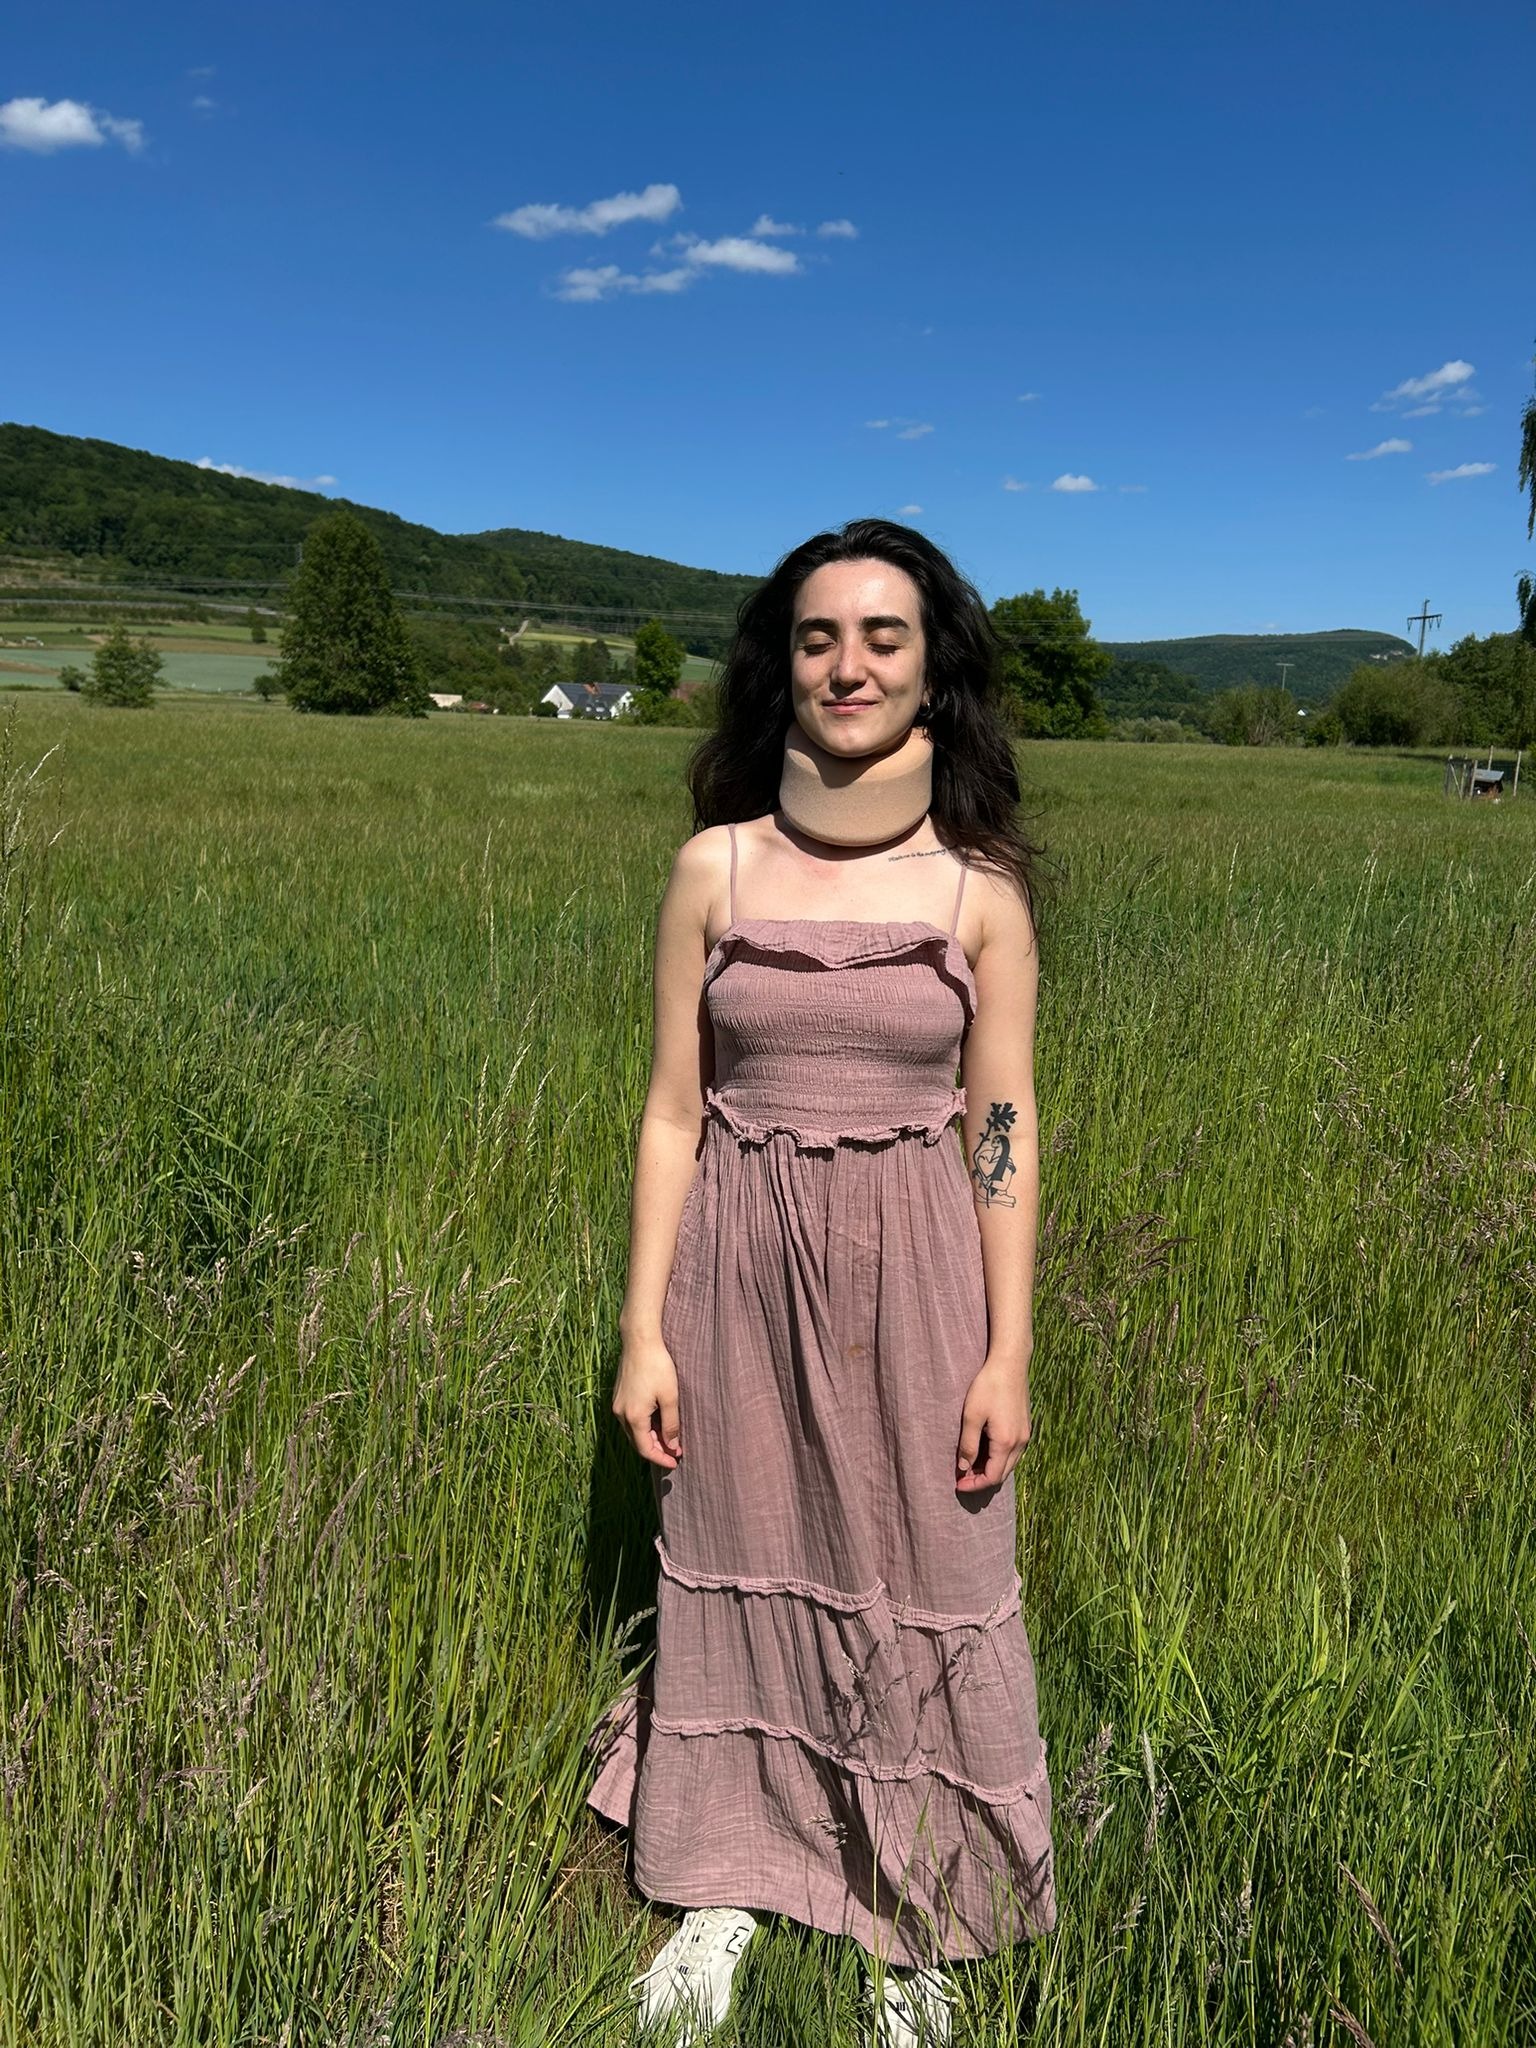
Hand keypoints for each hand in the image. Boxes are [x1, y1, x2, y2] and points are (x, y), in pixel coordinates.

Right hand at [612, 1337, 683, 1470]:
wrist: (639, 1340)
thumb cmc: (657, 1366)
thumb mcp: (670, 1397)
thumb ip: (671, 1424)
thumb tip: (672, 1446)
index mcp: (633, 1417)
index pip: (645, 1449)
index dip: (661, 1459)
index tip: (675, 1463)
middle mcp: (620, 1414)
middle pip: (638, 1442)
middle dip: (657, 1450)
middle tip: (676, 1452)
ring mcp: (617, 1404)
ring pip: (634, 1431)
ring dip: (651, 1438)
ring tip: (670, 1438)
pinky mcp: (619, 1396)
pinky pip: (631, 1419)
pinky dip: (644, 1426)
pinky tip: (658, 1421)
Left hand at [956, 1353, 1031, 1492]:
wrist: (1010, 1363)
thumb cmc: (989, 1387)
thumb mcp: (972, 1416)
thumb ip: (968, 1445)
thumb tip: (964, 1468)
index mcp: (1006, 1442)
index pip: (992, 1477)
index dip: (975, 1485)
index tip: (958, 1485)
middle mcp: (1020, 1442)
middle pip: (1003, 1474)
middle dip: (982, 1480)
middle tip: (962, 1478)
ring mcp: (1025, 1435)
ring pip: (1009, 1464)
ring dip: (991, 1470)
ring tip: (970, 1466)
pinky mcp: (1025, 1427)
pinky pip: (1013, 1452)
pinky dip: (999, 1459)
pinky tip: (985, 1451)